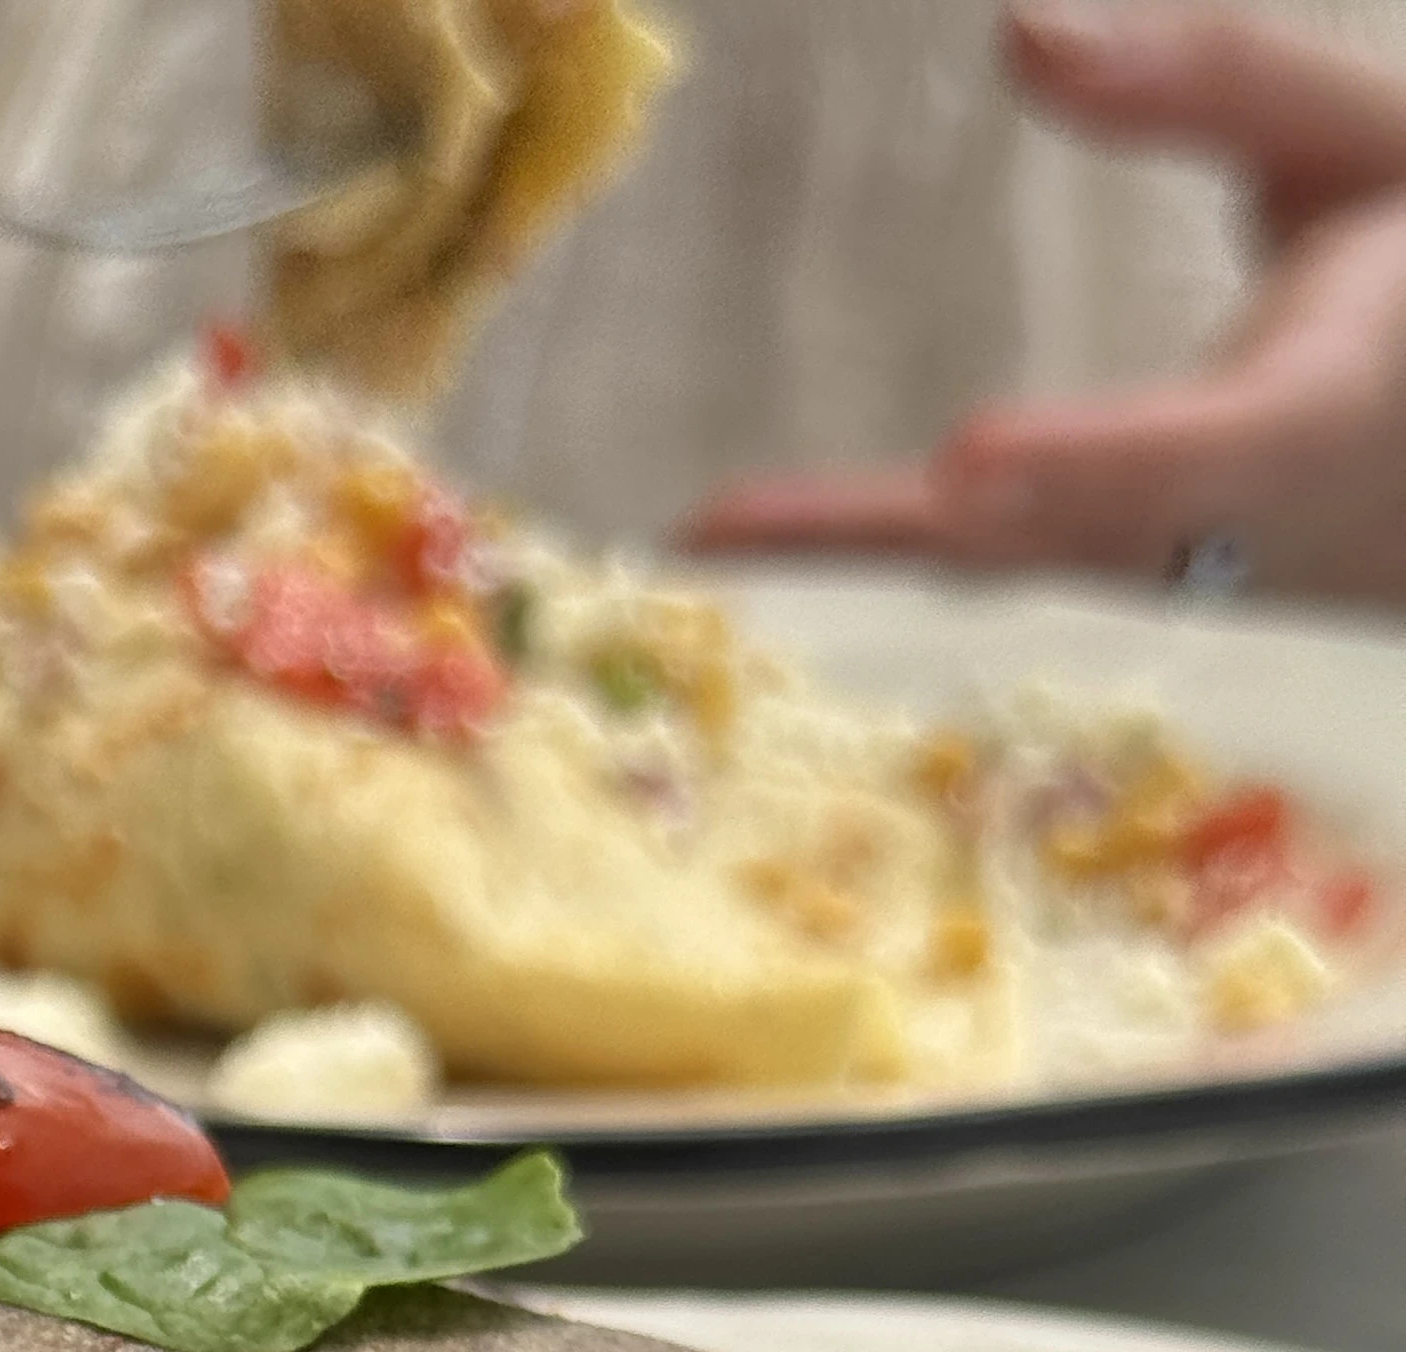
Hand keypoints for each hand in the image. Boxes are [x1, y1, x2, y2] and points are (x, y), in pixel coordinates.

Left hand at [684, 7, 1405, 601]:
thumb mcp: (1365, 137)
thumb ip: (1208, 77)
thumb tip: (1023, 31)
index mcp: (1332, 408)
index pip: (1213, 447)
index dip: (1091, 466)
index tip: (972, 463)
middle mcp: (1258, 526)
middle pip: (1071, 540)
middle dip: (906, 544)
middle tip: (742, 541)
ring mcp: (1208, 583)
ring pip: (1026, 578)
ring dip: (866, 564)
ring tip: (711, 541)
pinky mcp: (1164, 594)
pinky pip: (1019, 581)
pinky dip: (890, 563)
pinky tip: (753, 551)